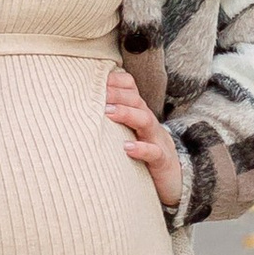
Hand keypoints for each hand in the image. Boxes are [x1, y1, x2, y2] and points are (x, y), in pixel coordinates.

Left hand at [105, 66, 179, 209]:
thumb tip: (79, 108)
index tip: (94, 78)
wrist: (174, 176)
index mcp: (138, 112)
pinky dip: (141, 149)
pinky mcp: (161, 160)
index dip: (115, 81)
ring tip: (107, 112)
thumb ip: (111, 118)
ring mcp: (155, 140)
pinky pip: (153, 152)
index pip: (130, 88)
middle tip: (97, 93)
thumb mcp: (129, 131)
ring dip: (126, 114)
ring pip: (145, 120)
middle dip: (116, 93)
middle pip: (135, 100)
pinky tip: (127, 148)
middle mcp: (147, 122)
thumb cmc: (143, 151)